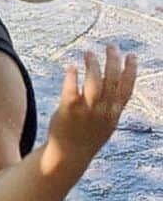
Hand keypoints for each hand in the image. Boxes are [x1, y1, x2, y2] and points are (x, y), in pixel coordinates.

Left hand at [46, 45, 137, 167]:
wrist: (69, 155)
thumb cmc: (88, 137)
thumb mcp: (106, 124)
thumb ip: (112, 106)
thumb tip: (115, 88)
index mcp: (114, 113)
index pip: (126, 89)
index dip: (131, 71)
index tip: (132, 55)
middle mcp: (103, 111)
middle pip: (112, 80)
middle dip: (114, 60)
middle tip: (111, 46)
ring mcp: (87, 110)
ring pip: (94, 83)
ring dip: (93, 65)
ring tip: (89, 53)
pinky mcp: (69, 109)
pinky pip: (72, 89)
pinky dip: (73, 76)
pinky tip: (72, 67)